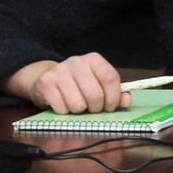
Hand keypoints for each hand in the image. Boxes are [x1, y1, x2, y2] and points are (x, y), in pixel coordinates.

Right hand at [5, 53, 129, 113]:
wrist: (47, 77)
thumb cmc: (78, 83)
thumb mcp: (98, 83)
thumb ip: (115, 92)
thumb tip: (126, 101)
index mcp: (94, 60)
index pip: (110, 78)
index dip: (113, 97)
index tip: (111, 106)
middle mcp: (77, 62)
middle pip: (95, 94)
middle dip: (96, 108)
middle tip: (93, 108)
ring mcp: (59, 72)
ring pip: (78, 104)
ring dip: (80, 111)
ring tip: (77, 105)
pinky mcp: (46, 83)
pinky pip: (62, 108)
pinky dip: (65, 112)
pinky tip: (64, 104)